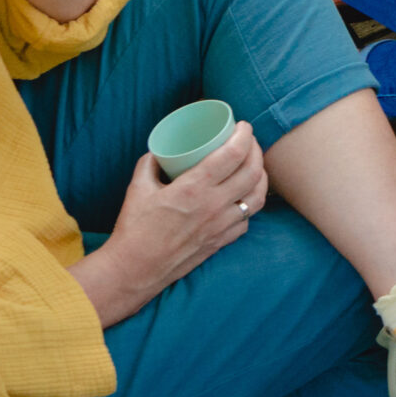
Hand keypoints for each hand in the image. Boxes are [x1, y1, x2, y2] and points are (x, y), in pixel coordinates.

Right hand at [70, 126, 267, 326]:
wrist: (135, 270)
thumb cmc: (134, 229)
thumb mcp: (138, 188)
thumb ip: (150, 164)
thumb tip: (160, 151)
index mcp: (194, 188)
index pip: (233, 154)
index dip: (244, 135)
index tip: (244, 126)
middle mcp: (213, 206)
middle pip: (253, 172)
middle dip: (256, 150)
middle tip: (249, 141)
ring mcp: (220, 226)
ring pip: (257, 197)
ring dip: (261, 176)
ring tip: (254, 165)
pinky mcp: (221, 242)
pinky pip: (247, 220)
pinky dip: (250, 204)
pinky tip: (243, 197)